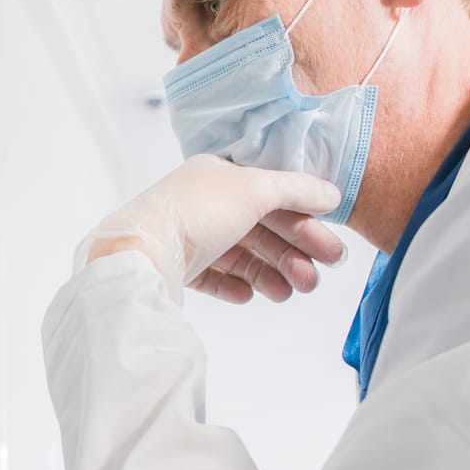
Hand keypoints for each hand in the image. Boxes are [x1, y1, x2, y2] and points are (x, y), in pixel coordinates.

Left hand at [76, 155, 346, 303]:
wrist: (138, 254)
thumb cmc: (194, 213)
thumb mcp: (254, 189)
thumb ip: (296, 190)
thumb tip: (331, 194)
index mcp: (218, 175)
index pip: (272, 195)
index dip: (304, 220)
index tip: (331, 248)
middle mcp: (203, 202)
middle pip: (260, 229)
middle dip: (292, 254)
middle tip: (316, 280)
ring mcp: (188, 235)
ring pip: (240, 255)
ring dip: (270, 274)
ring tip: (289, 293)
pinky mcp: (175, 267)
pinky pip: (213, 276)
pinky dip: (235, 285)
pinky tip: (249, 295)